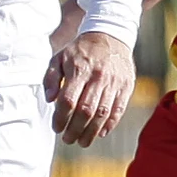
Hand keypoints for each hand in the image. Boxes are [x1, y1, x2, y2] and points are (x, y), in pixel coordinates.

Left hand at [42, 31, 134, 146]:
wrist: (110, 35)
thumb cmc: (80, 50)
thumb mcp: (60, 57)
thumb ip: (51, 78)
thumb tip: (50, 100)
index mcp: (79, 69)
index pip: (68, 101)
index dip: (60, 118)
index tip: (56, 128)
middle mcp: (98, 76)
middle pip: (85, 111)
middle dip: (74, 130)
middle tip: (67, 139)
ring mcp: (114, 82)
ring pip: (102, 113)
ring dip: (91, 132)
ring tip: (82, 141)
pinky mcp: (126, 86)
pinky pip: (118, 110)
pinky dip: (109, 125)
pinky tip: (99, 133)